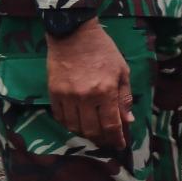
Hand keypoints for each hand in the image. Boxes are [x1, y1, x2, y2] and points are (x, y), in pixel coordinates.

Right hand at [46, 19, 130, 148]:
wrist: (74, 34)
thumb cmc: (103, 51)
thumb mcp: (122, 72)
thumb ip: (124, 98)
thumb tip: (127, 121)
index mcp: (106, 91)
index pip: (112, 124)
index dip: (117, 139)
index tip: (121, 145)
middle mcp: (86, 97)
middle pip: (92, 130)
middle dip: (102, 139)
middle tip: (108, 141)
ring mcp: (67, 96)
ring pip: (74, 126)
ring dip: (85, 134)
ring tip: (94, 134)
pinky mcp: (53, 93)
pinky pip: (60, 117)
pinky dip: (69, 124)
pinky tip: (77, 123)